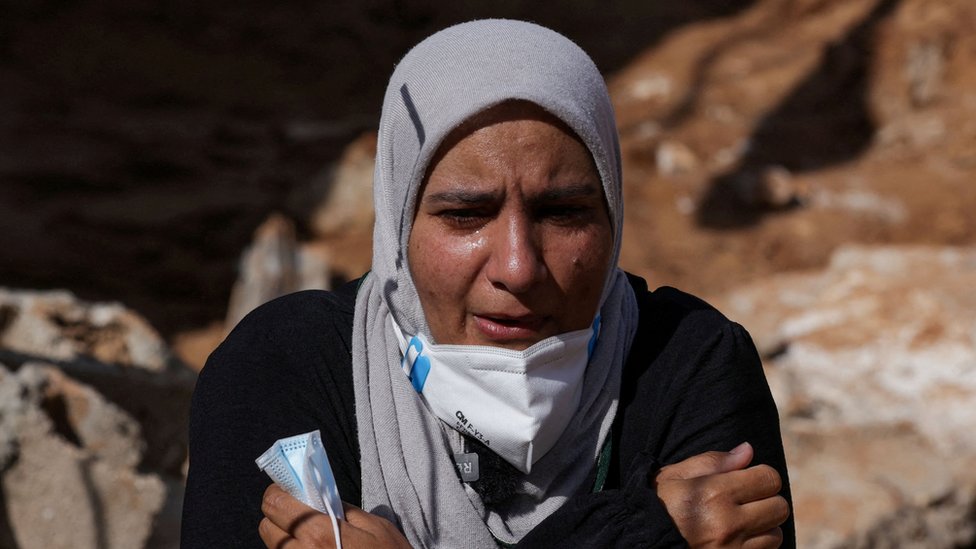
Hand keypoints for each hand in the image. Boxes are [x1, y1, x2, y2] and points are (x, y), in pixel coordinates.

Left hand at [259, 484, 411, 547]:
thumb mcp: (375, 526)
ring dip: (285, 538)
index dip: (278, 492)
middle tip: (299, 513)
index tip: (288, 489)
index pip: (274, 504)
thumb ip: (343, 509)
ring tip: (308, 537)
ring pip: (274, 548)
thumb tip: (321, 497)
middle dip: (279, 516)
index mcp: (319, 533)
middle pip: (266, 528)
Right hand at [653, 442, 789, 548]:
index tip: (746, 480)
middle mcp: (728, 523)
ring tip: (741, 523)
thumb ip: (713, 462)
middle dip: (766, 500)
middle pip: (779, 507)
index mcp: (714, 493)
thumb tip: (748, 450)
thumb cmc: (655, 506)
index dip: (760, 476)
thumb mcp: (674, 476)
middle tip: (746, 501)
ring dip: (763, 527)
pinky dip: (757, 545)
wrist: (638, 540)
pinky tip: (737, 538)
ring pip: (775, 534)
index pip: (769, 478)